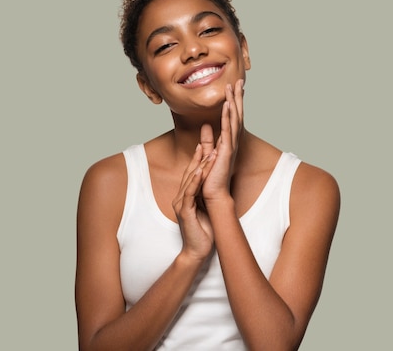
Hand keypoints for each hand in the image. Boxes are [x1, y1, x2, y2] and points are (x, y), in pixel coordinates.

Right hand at [172, 143, 214, 261]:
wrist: (198, 251)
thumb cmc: (203, 231)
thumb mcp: (206, 208)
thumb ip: (205, 196)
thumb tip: (211, 185)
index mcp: (186, 196)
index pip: (192, 173)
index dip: (197, 158)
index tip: (204, 144)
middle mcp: (181, 197)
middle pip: (189, 172)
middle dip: (197, 156)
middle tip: (204, 140)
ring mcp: (181, 204)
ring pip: (189, 180)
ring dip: (199, 165)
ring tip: (207, 152)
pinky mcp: (184, 212)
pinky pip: (189, 194)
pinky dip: (194, 182)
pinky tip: (199, 172)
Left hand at [201, 79, 243, 200]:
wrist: (213, 195)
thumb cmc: (210, 177)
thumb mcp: (208, 153)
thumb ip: (207, 139)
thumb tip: (205, 126)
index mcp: (228, 142)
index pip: (233, 118)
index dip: (235, 102)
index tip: (235, 87)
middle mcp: (233, 142)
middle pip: (237, 115)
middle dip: (238, 97)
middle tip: (239, 81)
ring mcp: (231, 146)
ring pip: (234, 119)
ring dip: (234, 102)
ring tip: (233, 87)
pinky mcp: (227, 151)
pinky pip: (228, 130)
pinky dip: (229, 117)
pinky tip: (228, 105)